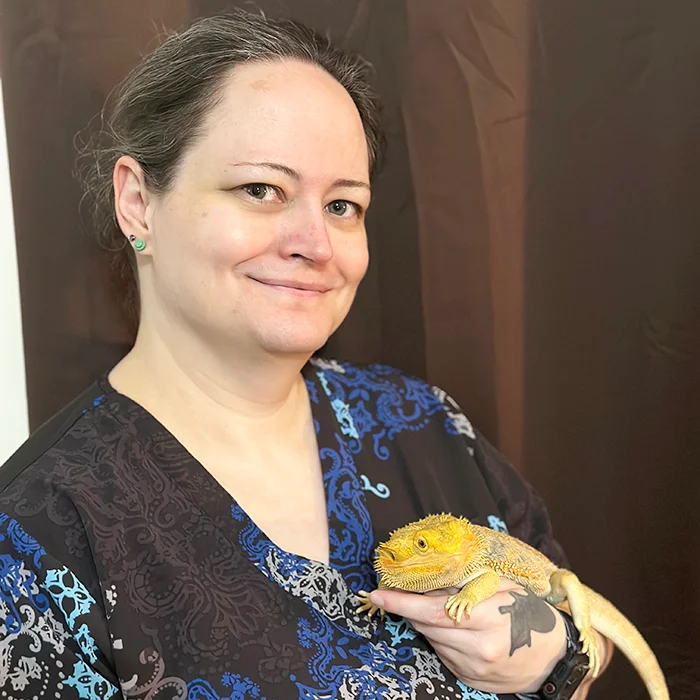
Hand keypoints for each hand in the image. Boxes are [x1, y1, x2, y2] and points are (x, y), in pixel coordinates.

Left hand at [369, 578, 566, 693]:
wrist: (556, 657)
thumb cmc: (529, 614)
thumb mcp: (503, 588)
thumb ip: (467, 584)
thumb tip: (429, 579)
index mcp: (487, 619)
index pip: (432, 611)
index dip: (401, 604)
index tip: (377, 595)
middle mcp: (478, 647)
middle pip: (428, 626)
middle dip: (412, 609)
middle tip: (402, 594)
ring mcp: (474, 668)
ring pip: (433, 641)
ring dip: (428, 624)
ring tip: (443, 611)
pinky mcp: (471, 680)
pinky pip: (443, 655)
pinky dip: (442, 640)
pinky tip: (456, 631)